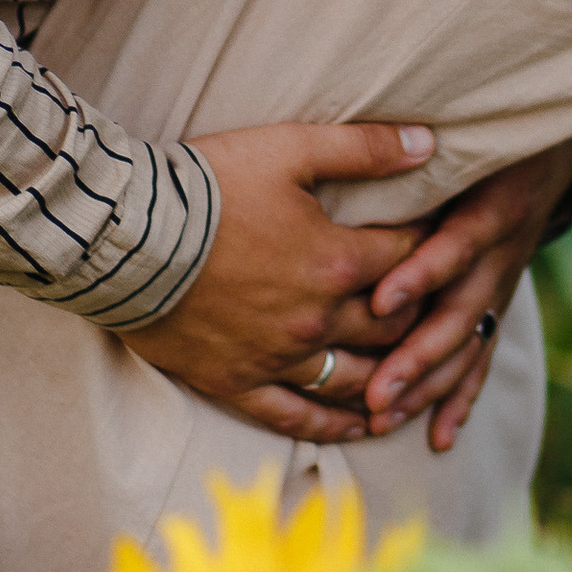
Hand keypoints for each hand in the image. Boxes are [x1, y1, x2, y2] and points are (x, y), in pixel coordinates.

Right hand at [121, 119, 438, 443]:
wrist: (126, 236)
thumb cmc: (207, 185)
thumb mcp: (291, 148)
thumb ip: (365, 148)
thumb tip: (430, 142)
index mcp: (337, 261)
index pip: (408, 260)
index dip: (432, 248)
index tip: (445, 242)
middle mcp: (317, 320)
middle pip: (390, 327)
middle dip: (419, 317)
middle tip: (436, 312)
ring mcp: (278, 358)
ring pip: (354, 380)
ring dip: (390, 381)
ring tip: (414, 381)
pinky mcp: (237, 383)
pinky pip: (296, 418)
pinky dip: (333, 427)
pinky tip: (359, 428)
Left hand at [354, 136, 571, 454]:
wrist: (550, 150)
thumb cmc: (487, 135)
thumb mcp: (466, 131)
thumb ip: (421, 146)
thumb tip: (375, 142)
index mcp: (491, 207)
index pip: (455, 246)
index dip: (421, 274)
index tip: (380, 300)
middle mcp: (500, 256)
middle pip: (459, 313)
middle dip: (415, 356)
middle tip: (375, 391)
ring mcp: (500, 287)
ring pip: (466, 345)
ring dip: (427, 385)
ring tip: (385, 415)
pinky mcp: (497, 306)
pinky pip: (481, 359)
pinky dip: (461, 399)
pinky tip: (439, 437)